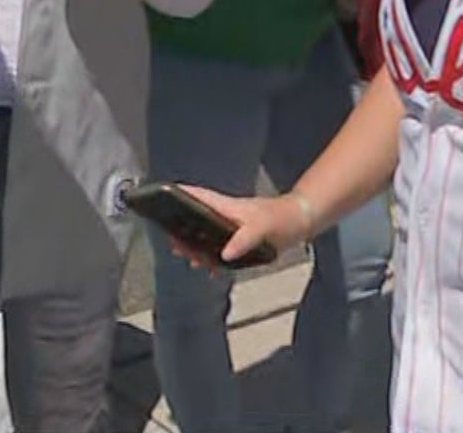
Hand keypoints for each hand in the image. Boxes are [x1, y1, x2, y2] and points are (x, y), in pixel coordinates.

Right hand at [169, 185, 313, 268]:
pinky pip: (221, 248)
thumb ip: (244, 239)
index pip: (198, 196)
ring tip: (187, 257)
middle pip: (197, 218)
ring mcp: (233, 227)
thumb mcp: (263, 227)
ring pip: (207, 235)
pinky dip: (213, 257)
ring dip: (196, 246)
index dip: (180, 194)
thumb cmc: (282, 217)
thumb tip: (224, 254)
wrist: (300, 222)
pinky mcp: (241, 240)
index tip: (162, 196)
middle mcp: (226, 215)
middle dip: (182, 229)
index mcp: (227, 207)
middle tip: (172, 243)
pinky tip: (210, 268)